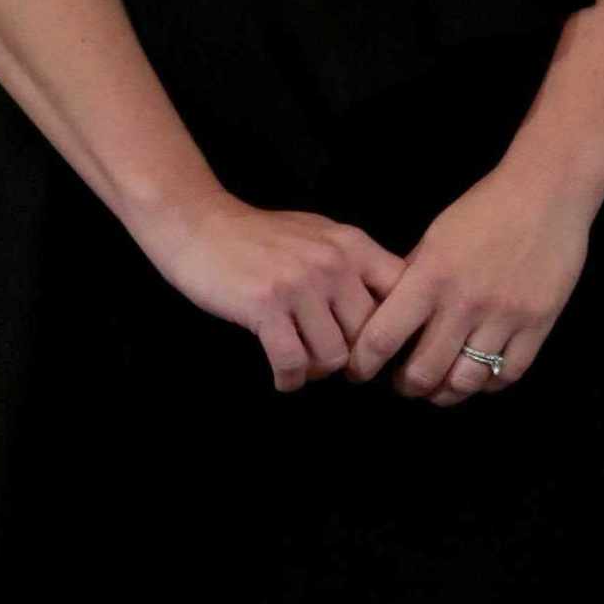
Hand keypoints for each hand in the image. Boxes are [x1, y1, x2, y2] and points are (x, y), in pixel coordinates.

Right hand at [142, 192, 402, 392]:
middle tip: (331, 362)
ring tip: (303, 364)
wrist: (199, 225)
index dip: (396, 329)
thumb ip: (356, 265)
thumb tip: (393, 309)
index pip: (403, 295)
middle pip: (368, 336)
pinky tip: (283, 377)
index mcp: (354, 245)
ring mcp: (300, 283)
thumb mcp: (321, 236)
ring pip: (333, 356)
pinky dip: (289, 379)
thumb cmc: (262, 237)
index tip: (376, 346)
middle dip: (352, 358)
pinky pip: (293, 362)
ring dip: (317, 370)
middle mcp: (333, 262)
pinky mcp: (265, 305)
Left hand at [345, 149, 598, 403]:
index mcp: (431, 276)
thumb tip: (387, 317)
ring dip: (446, 392)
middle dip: (407, 386)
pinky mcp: (538, 323)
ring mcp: (505, 315)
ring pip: (466, 382)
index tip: (360, 371)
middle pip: (424, 372)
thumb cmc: (484, 209)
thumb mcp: (435, 238)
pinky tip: (478, 376)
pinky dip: (488, 384)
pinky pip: (508, 374)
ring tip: (440, 386)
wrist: (546, 192)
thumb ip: (412, 279)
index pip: (382, 338)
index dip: (364, 364)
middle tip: (404, 383)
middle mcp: (465, 302)